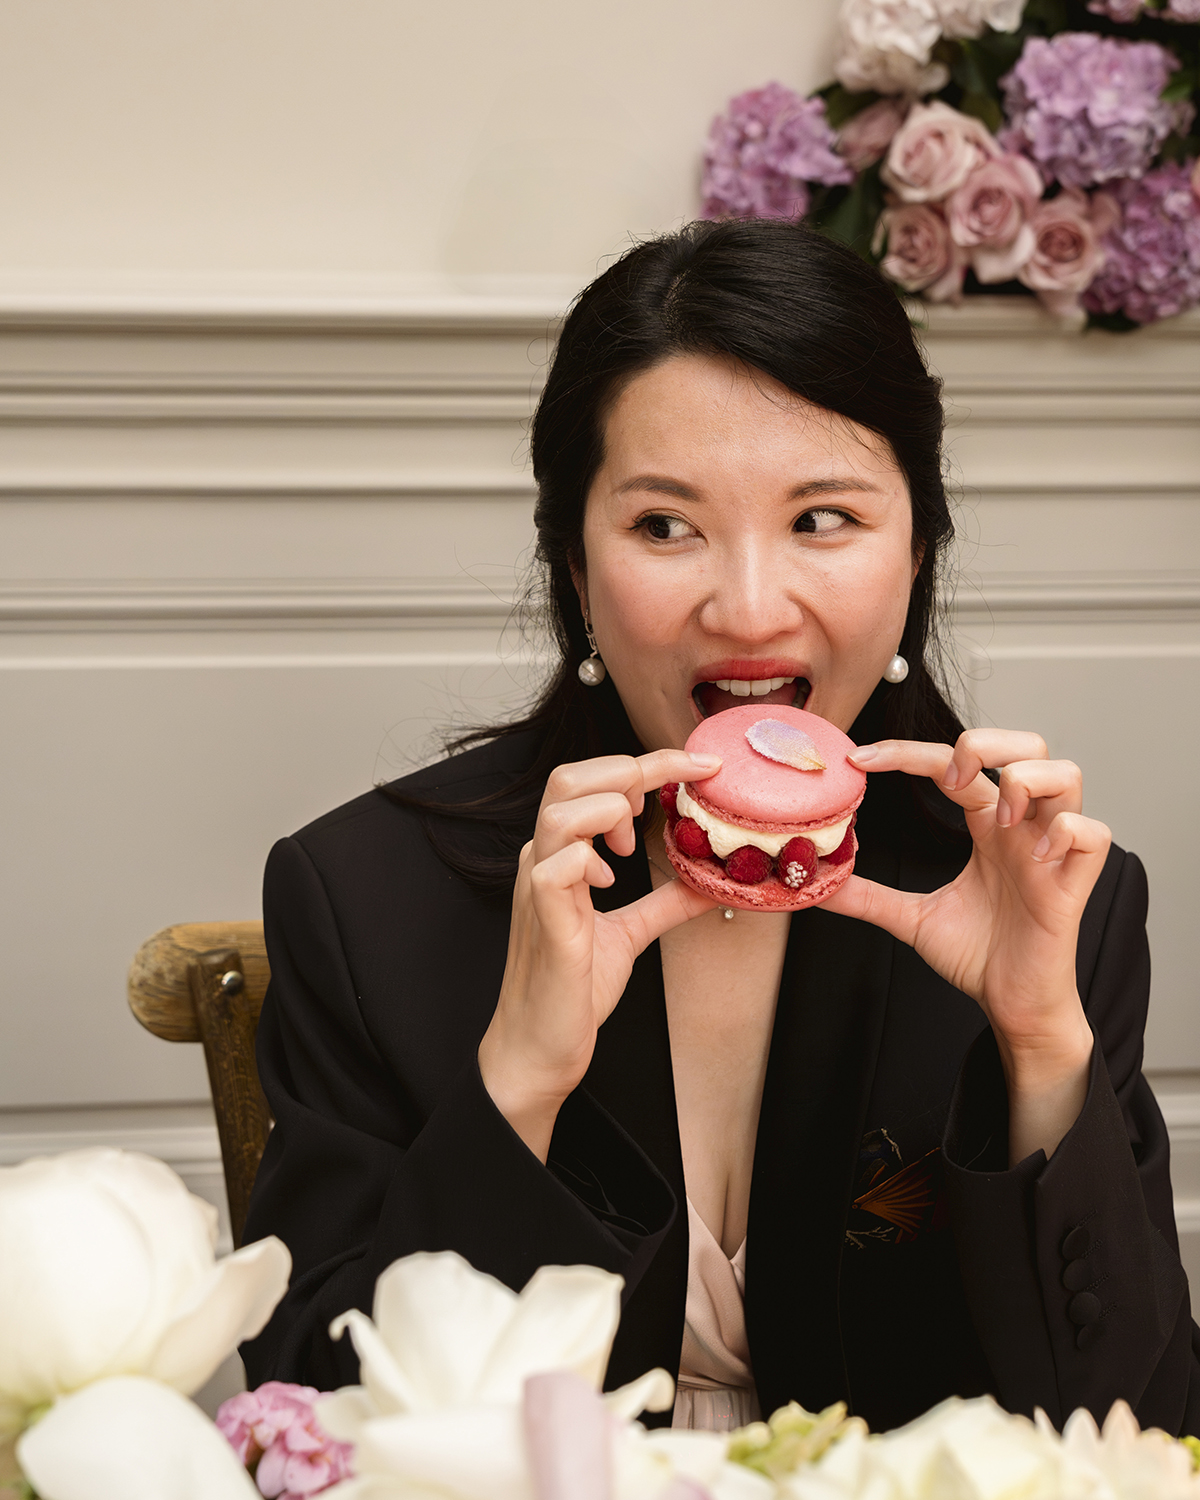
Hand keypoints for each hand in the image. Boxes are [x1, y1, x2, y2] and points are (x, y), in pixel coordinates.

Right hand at [478, 748, 719, 1159]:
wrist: (541, 1046)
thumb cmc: (573, 988)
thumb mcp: (631, 933)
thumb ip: (665, 902)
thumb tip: (710, 882)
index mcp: (561, 854)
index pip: (596, 782)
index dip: (653, 763)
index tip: (703, 766)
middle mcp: (543, 859)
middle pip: (569, 777)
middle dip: (628, 773)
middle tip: (658, 808)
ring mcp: (537, 885)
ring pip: (560, 811)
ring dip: (609, 812)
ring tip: (630, 847)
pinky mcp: (542, 918)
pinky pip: (556, 866)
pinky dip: (588, 861)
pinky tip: (607, 883)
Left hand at [823, 730, 1107, 1161]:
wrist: (1011, 1006)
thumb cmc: (978, 955)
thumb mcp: (910, 918)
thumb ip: (866, 896)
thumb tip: (815, 883)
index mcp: (987, 825)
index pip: (954, 764)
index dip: (906, 753)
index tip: (860, 759)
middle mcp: (1022, 828)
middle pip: (1029, 745)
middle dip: (987, 741)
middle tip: (949, 777)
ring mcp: (1052, 852)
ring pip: (1067, 774)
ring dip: (1027, 779)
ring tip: (997, 813)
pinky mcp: (1074, 884)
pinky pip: (1093, 833)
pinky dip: (1064, 831)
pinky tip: (1034, 856)